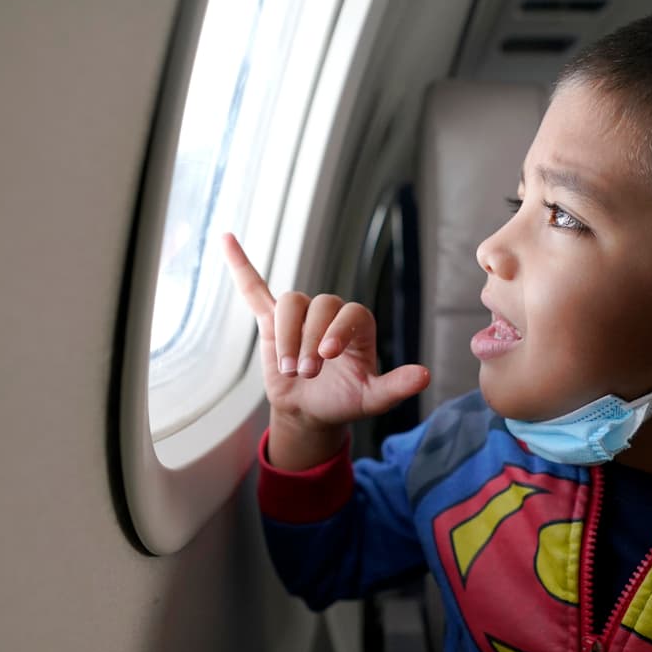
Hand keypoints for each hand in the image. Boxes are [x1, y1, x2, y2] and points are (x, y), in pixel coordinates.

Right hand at [221, 234, 429, 463]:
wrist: (311, 412)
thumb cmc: (343, 401)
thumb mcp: (371, 399)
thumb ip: (395, 387)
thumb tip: (425, 376)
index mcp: (358, 326)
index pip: (351, 312)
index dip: (337, 329)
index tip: (326, 354)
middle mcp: (330, 314)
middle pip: (318, 306)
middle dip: (308, 340)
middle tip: (307, 374)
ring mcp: (300, 316)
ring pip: (290, 303)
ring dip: (286, 336)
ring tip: (288, 369)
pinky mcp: (271, 321)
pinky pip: (255, 289)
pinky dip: (241, 266)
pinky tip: (227, 239)